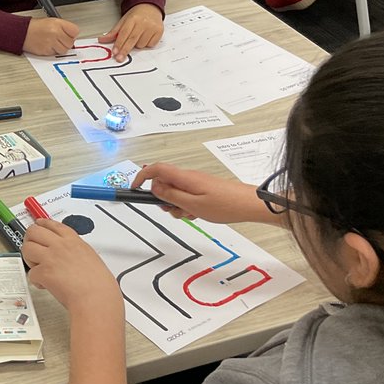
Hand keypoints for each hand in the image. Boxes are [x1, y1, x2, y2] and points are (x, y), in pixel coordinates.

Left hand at [21, 220, 124, 324]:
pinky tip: (45, 285)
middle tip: (32, 250)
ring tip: (39, 269)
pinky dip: (36, 281)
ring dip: (29, 259)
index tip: (38, 224)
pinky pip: (30, 273)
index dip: (42, 224)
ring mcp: (51, 257)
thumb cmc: (98, 284)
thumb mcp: (90, 257)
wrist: (96, 298)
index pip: (53, 225)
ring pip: (27, 248)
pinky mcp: (44, 271)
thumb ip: (75, 251)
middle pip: (34, 231)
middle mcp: (61, 245)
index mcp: (73, 241)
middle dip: (29, 240)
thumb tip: (66, 256)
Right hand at [23, 17, 79, 55]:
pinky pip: (55, 54)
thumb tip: (73, 35)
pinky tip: (48, 45)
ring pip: (64, 50)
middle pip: (70, 43)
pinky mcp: (46, 51)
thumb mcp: (51, 21)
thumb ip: (63, 27)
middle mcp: (55, 33)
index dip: (72, 34)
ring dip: (60, 48)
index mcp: (57, 23)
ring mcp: (51, 43)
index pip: (75, 31)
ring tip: (53, 43)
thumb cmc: (35, 27)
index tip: (69, 35)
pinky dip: (53, 51)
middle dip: (66, 42)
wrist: (22, 32)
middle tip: (60, 40)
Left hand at [99, 3, 162, 60]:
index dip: (119, 44)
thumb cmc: (137, 15)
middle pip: (132, 40)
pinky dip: (146, 44)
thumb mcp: (123, 20)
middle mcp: (143, 22)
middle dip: (125, 50)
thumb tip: (102, 40)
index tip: (115, 52)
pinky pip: (150, 45)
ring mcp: (152, 27)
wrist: (150, 6)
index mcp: (133, 18)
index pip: (124, 33)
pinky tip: (145, 36)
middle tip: (119, 58)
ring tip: (138, 36)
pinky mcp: (159, 31)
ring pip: (141, 44)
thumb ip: (114, 32)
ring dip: (137, 44)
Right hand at [136, 162, 265, 222]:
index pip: (156, 169)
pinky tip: (197, 213)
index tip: (134, 188)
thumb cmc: (225, 205)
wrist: (249, 204)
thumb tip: (154, 188)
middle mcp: (188, 177)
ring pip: (175, 191)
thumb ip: (171, 196)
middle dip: (163, 198)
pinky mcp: (202, 188)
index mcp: (184, 177)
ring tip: (189, 214)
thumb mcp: (193, 205)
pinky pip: (186, 195)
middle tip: (173, 210)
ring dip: (176, 205)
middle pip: (164, 183)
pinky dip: (186, 205)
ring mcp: (196, 182)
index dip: (142, 176)